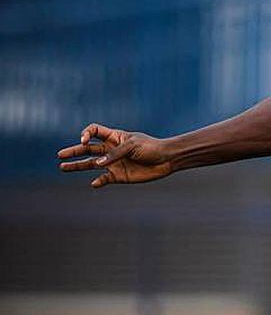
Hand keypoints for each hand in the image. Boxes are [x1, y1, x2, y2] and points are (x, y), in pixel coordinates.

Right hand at [56, 123, 175, 187]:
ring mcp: (113, 163)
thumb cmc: (151, 147)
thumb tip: (98, 164)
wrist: (166, 160)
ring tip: (62, 167)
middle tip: (60, 155)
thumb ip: (115, 154)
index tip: (85, 140)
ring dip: (77, 166)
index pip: (94, 131)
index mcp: (114, 137)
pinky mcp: (119, 175)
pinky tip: (94, 183)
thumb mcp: (133, 146)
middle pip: (88, 149)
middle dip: (74, 150)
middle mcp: (111, 149)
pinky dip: (98, 182)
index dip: (86, 134)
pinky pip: (104, 179)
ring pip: (91, 164)